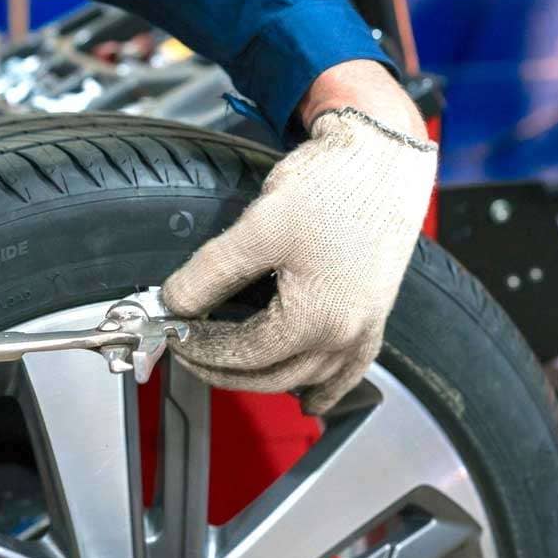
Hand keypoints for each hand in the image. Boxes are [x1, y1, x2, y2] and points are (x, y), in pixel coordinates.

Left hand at [162, 61, 436, 414]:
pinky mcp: (375, 318)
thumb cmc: (332, 186)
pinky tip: (308, 399)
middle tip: (190, 353)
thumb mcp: (258, 228)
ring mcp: (364, 330)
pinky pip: (348, 373)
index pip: (243, 355)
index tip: (174, 336)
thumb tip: (173, 302)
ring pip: (307, 380)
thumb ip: (210, 273)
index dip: (201, 350)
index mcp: (315, 320)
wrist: (384, 158)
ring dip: (266, 381)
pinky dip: (324, 389)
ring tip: (230, 369)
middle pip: (271, 377)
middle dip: (223, 370)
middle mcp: (345, 336)